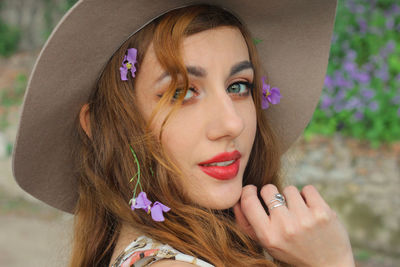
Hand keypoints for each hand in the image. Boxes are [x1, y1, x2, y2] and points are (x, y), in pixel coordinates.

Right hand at [233, 184, 354, 266]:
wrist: (329, 266)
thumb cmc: (292, 252)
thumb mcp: (267, 243)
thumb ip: (248, 223)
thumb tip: (237, 199)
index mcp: (268, 236)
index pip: (248, 201)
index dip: (248, 191)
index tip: (252, 190)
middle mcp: (285, 227)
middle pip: (268, 189)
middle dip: (272, 193)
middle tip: (279, 206)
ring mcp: (305, 219)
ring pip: (289, 189)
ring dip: (292, 197)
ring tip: (298, 213)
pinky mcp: (323, 213)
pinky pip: (308, 189)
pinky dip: (308, 196)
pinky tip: (310, 210)